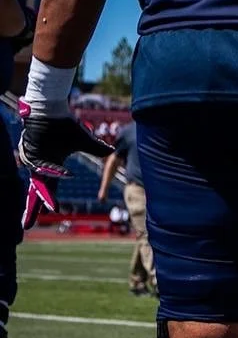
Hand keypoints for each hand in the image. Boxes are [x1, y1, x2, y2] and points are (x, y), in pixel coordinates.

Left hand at [19, 105, 115, 231]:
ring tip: (49, 208)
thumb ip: (96, 148)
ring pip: (37, 182)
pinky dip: (51, 173)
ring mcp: (33, 161)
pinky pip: (40, 167)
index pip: (49, 188)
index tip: (55, 212)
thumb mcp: (83, 141)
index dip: (51, 201)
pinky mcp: (29, 154)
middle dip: (31, 210)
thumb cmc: (64, 125)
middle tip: (27, 227)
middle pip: (36, 192)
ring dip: (43, 195)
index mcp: (51, 166)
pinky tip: (63, 175)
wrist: (53, 111)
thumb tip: (111, 150)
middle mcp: (40, 166)